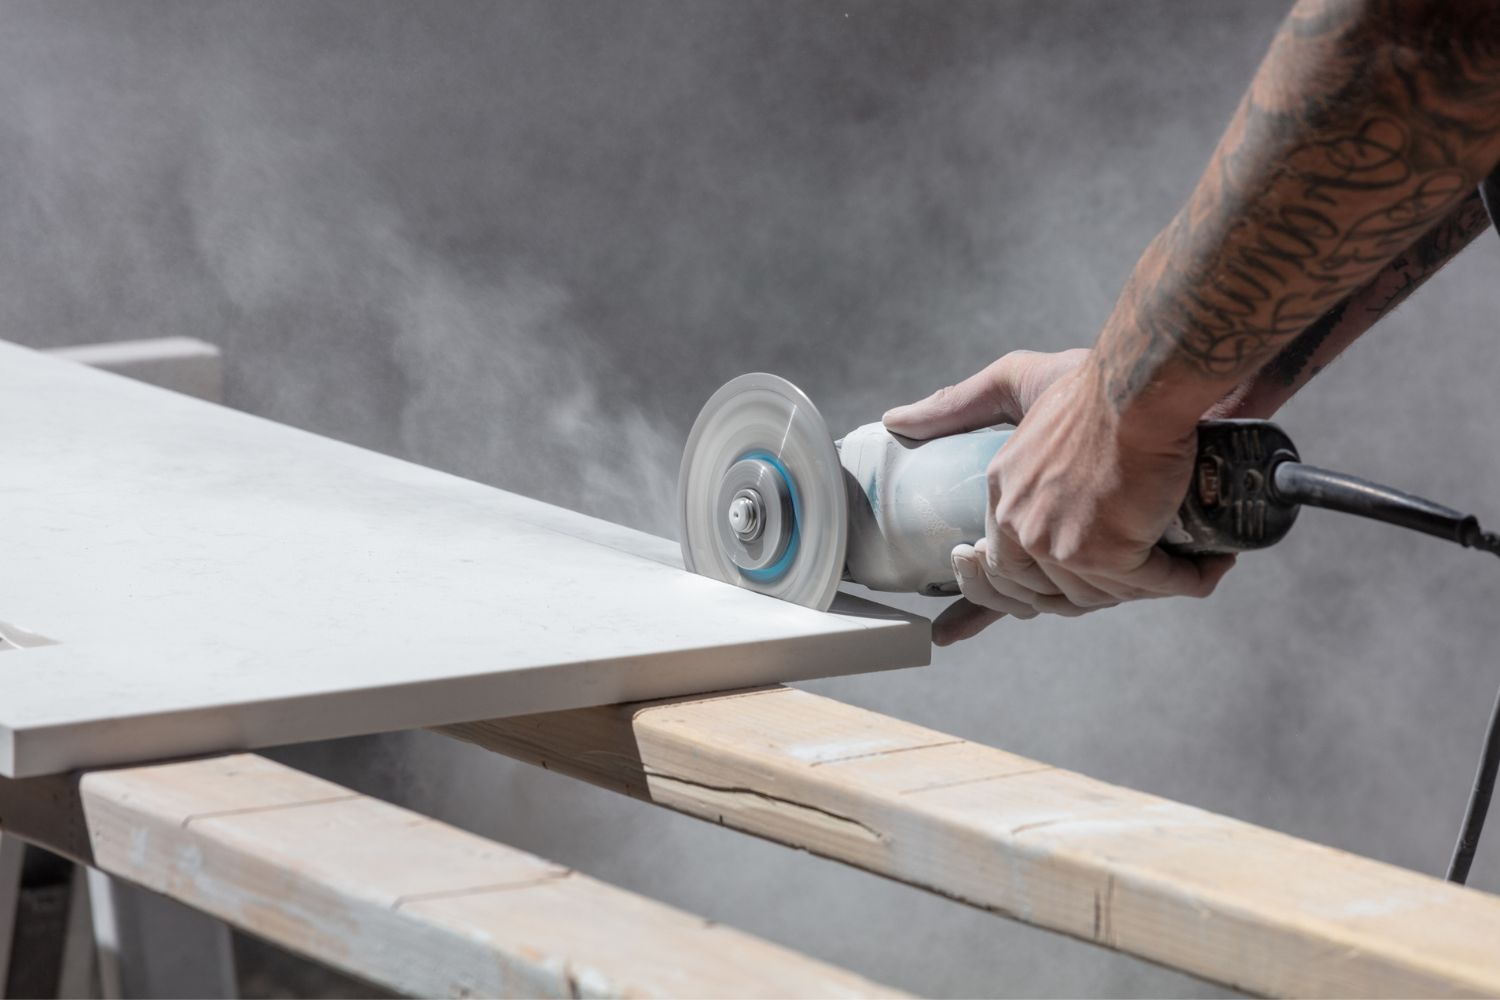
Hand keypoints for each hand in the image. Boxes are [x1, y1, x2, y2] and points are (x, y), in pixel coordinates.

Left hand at [883, 349, 1234, 643]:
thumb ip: (958, 403)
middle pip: (1048, 594)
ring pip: (1102, 595)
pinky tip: (1208, 566)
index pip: (994, 569)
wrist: (1140, 384)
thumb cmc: (1091, 383)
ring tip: (1177, 555)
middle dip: (1089, 591)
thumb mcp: (1016, 382)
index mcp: (1001, 495)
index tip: (958, 630)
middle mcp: (1021, 527)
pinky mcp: (1107, 555)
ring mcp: (1061, 547)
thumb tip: (893, 419)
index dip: (987, 601)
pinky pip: (1150, 587)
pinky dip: (1186, 579)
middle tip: (1136, 572)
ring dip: (1143, 583)